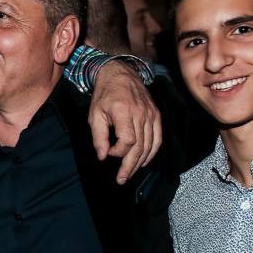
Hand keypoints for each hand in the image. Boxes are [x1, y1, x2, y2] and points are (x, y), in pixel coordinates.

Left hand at [90, 61, 161, 183]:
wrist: (120, 73)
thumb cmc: (105, 94)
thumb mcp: (95, 114)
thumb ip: (98, 137)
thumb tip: (102, 156)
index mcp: (124, 112)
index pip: (128, 141)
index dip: (118, 152)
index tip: (109, 152)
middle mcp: (141, 113)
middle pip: (140, 146)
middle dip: (130, 166)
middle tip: (121, 179)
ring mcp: (151, 114)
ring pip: (150, 144)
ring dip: (140, 162)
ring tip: (130, 173)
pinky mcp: (156, 115)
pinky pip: (158, 137)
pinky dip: (153, 151)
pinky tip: (144, 161)